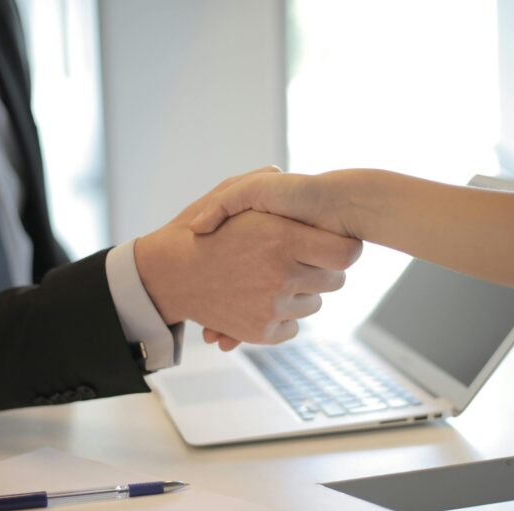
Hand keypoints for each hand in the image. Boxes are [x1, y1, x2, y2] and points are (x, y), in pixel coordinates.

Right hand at [134, 173, 361, 346]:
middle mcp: (282, 275)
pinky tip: (264, 301)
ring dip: (301, 294)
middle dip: (321, 271)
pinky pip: (292, 327)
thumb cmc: (198, 230)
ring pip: (313, 305)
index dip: (344, 248)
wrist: (166, 274)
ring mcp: (271, 307)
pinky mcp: (261, 332)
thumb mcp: (227, 193)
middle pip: (335, 281)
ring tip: (273, 279)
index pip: (346, 253)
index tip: (333, 246)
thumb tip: (283, 174)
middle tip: (301, 261)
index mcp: (282, 239)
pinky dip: (283, 318)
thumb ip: (261, 181)